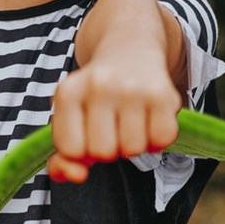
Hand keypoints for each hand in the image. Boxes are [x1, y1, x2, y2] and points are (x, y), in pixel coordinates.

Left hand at [48, 0, 182, 181]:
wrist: (130, 46)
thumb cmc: (96, 96)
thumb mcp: (70, 119)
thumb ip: (62, 159)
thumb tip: (77, 176)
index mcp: (67, 92)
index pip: (71, 150)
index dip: (81, 151)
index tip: (86, 133)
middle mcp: (98, 85)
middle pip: (103, 153)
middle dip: (109, 149)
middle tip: (112, 126)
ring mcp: (131, 87)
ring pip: (134, 150)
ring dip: (134, 144)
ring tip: (130, 120)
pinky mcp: (161, 92)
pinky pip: (162, 140)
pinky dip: (157, 138)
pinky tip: (149, 120)